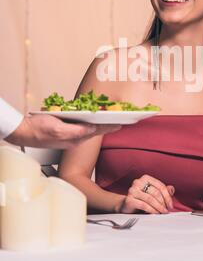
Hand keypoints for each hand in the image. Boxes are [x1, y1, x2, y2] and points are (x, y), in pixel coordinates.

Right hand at [5, 114, 120, 148]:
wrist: (24, 133)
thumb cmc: (38, 130)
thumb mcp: (58, 128)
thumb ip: (76, 130)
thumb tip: (91, 128)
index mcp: (75, 138)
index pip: (97, 130)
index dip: (110, 126)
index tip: (122, 123)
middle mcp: (74, 139)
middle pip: (96, 130)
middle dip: (109, 126)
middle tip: (122, 121)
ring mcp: (70, 137)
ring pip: (89, 129)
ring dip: (101, 124)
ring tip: (112, 121)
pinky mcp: (65, 133)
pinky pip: (81, 128)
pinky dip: (90, 124)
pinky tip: (93, 121)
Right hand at [118, 174, 174, 213]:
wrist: (126, 206)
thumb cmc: (142, 199)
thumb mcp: (154, 194)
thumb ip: (163, 191)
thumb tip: (172, 189)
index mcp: (146, 178)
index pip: (160, 186)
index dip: (167, 196)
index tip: (171, 205)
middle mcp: (138, 182)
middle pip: (155, 192)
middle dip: (163, 203)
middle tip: (166, 210)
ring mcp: (132, 190)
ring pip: (150, 199)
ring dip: (158, 207)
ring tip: (162, 213)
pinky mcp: (129, 200)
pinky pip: (143, 205)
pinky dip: (151, 210)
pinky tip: (155, 213)